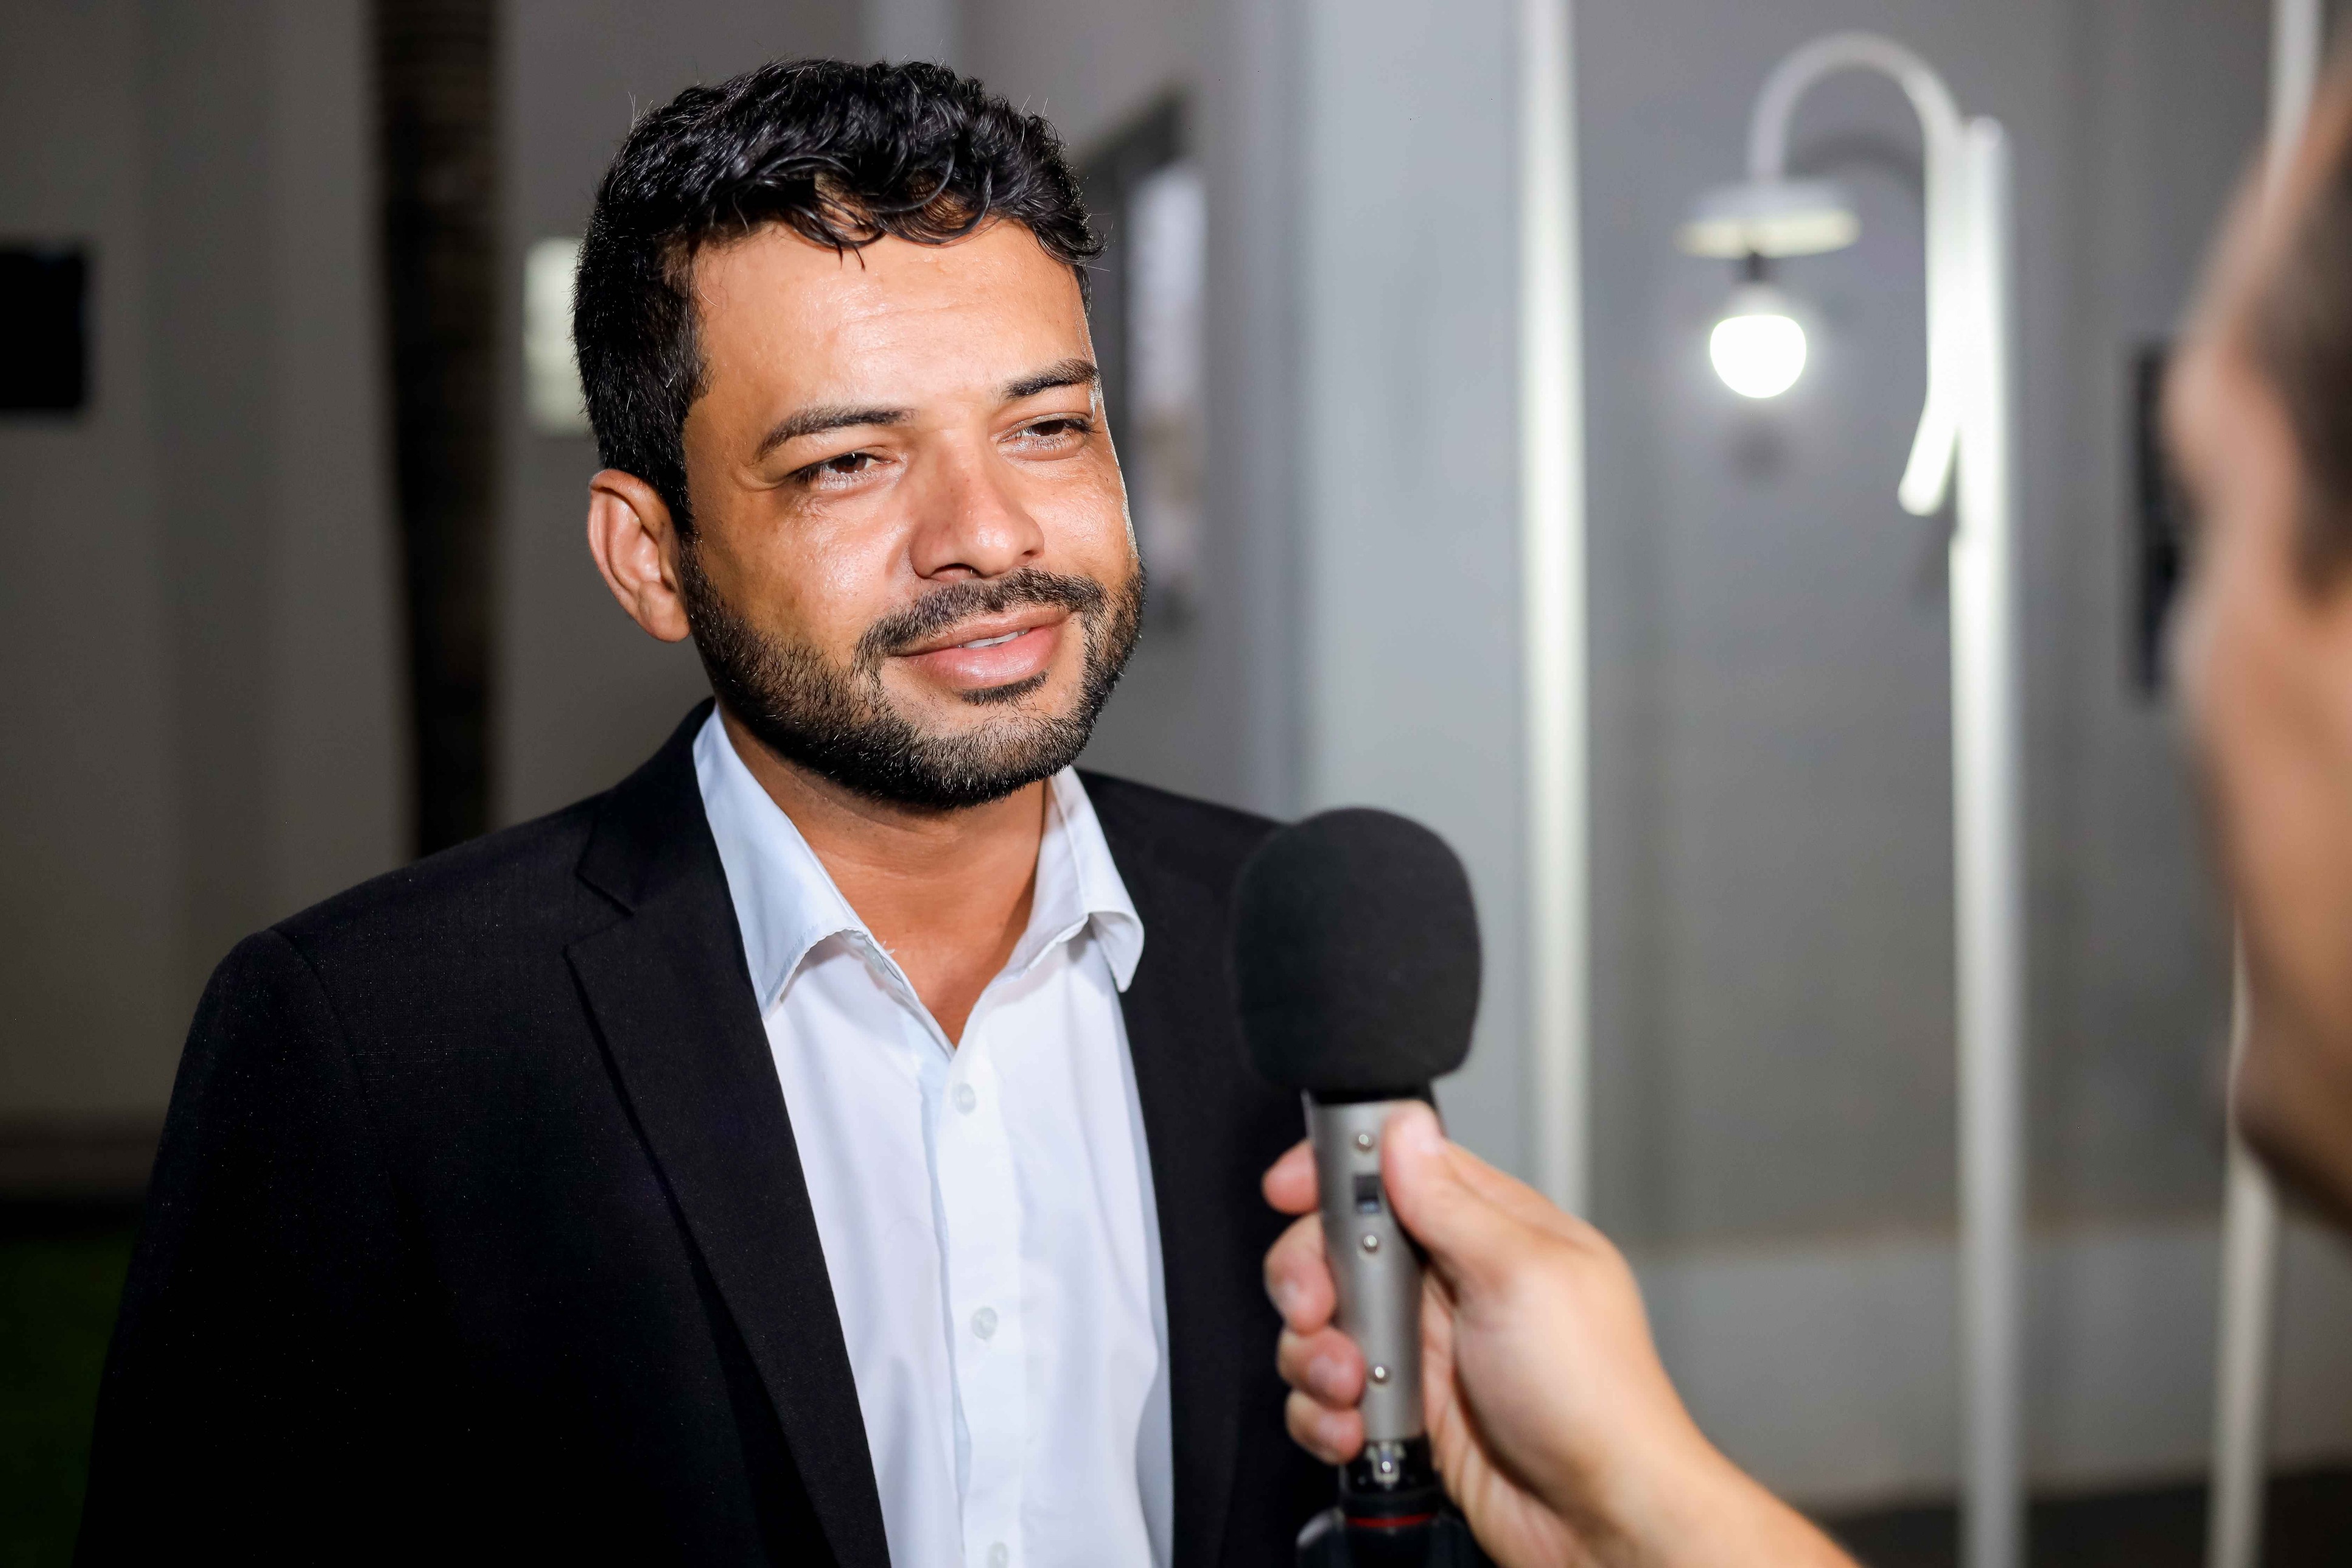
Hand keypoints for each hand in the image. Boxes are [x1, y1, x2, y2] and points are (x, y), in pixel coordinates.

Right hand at [1262, 1103, 1855, 1567]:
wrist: (1600, 1522)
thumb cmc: (1594, 1398)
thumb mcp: (1522, 1277)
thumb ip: (1451, 1202)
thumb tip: (1405, 1127)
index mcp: (1488, 1229)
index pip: (1394, 1168)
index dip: (1332, 1172)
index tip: (1289, 1190)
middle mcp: (1448, 1283)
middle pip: (1336, 1247)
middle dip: (1308, 1277)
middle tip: (1316, 1308)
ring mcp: (1422, 1349)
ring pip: (1319, 1326)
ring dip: (1315, 1359)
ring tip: (1351, 1390)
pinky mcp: (1400, 1411)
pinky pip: (1323, 1398)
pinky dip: (1322, 1416)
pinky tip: (1355, 1430)